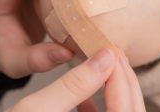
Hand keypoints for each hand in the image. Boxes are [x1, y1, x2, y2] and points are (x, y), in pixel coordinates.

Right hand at [6, 49, 145, 111]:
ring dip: (115, 91)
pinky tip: (84, 95)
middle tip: (114, 56)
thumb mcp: (36, 109)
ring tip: (104, 67)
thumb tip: (105, 58)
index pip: (123, 111)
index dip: (120, 79)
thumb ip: (73, 85)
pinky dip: (97, 106)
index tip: (111, 52)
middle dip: (124, 82)